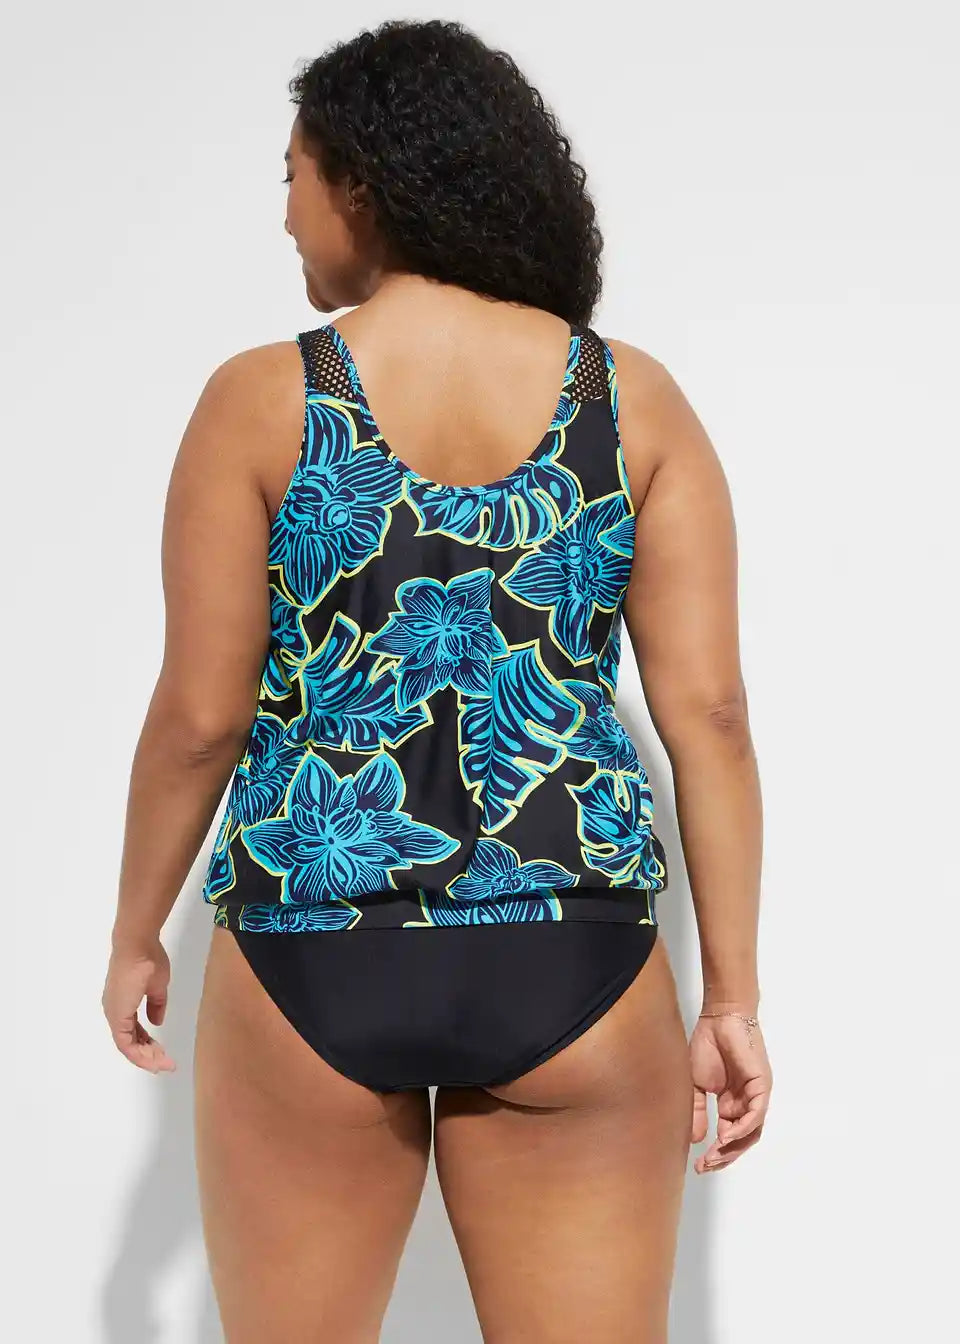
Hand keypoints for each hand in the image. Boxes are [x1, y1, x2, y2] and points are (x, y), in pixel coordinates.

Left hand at [102, 936, 176, 1072]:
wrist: (137, 946)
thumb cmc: (148, 960)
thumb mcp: (157, 986)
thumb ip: (156, 1005)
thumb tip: (157, 1021)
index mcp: (122, 1003)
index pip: (134, 1031)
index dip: (148, 1044)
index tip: (163, 1052)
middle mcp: (115, 1011)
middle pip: (130, 1042)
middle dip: (149, 1056)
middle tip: (166, 1064)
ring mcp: (114, 1015)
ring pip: (128, 1046)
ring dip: (146, 1057)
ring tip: (164, 1064)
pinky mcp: (117, 1017)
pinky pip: (126, 1043)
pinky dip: (140, 1053)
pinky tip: (154, 1058)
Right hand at [689, 1012, 770, 1171]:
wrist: (719, 1018)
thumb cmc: (708, 1045)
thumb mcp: (696, 1084)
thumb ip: (697, 1111)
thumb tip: (696, 1141)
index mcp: (732, 1104)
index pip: (728, 1137)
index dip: (715, 1154)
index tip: (698, 1165)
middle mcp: (746, 1103)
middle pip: (741, 1140)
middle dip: (724, 1157)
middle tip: (705, 1167)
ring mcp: (756, 1096)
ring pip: (751, 1132)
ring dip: (734, 1148)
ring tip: (714, 1156)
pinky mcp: (762, 1086)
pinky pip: (757, 1114)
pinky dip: (743, 1128)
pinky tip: (726, 1136)